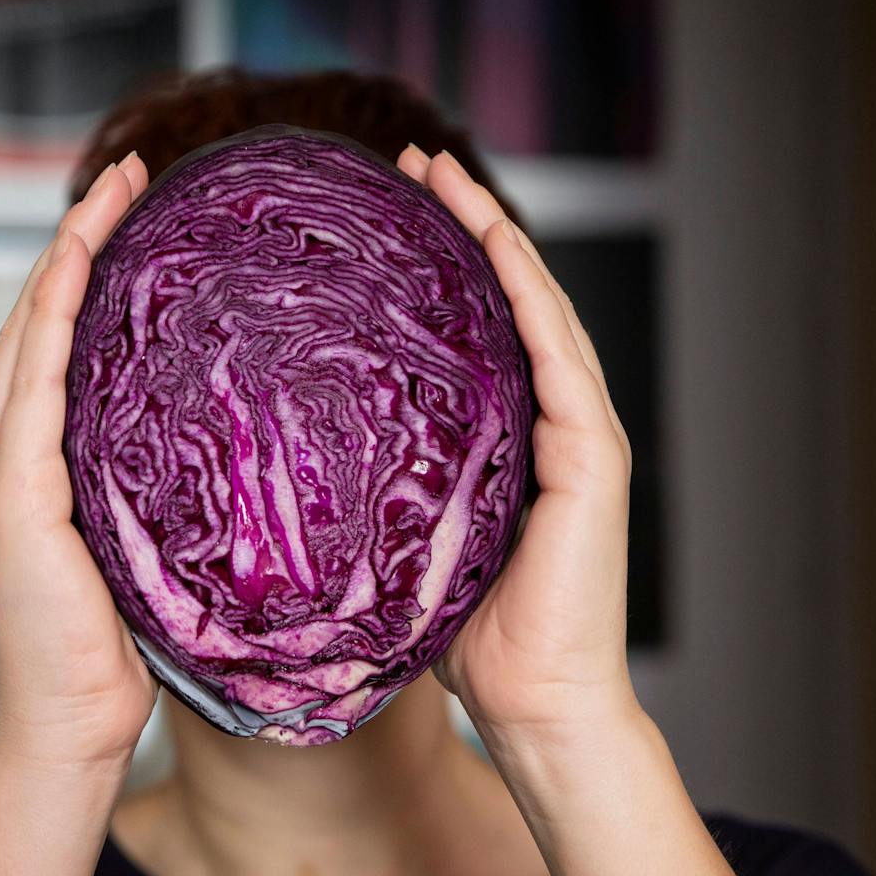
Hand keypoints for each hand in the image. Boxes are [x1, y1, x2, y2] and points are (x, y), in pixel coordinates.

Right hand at [0, 153, 156, 771]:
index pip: (45, 347)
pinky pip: (37, 377)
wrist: (67, 732)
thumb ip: (143, 491)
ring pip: (29, 332)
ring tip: (116, 186)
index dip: (78, 270)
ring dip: (70, 250)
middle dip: (75, 236)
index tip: (128, 211)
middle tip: (127, 170)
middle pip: (30, 320)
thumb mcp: (133, 553)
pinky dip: (58, 308)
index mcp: (8, 471)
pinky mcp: (7, 493)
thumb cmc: (113, 660)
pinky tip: (87, 254)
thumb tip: (219, 448)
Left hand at [395, 146, 638, 744]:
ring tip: (450, 178)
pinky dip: (530, 299)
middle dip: (466, 226)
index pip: (471, 333)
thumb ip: (372, 502)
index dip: (435, 265)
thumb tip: (280, 477)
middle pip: (507, 302)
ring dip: (497, 238)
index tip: (383, 212)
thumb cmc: (470, 648)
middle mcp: (548, 425)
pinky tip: (497, 248)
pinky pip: (560, 359)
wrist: (538, 711)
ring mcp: (580, 435)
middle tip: (414, 164)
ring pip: (539, 311)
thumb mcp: (404, 553)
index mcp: (505, 443)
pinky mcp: (595, 458)